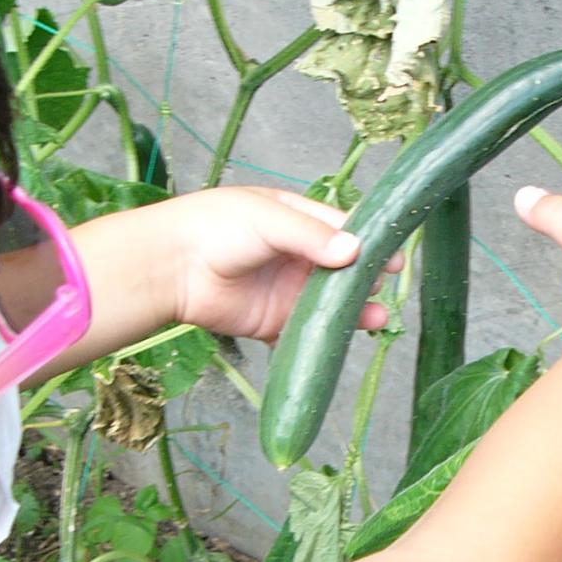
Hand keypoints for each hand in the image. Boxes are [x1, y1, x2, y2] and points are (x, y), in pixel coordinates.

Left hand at [149, 187, 400, 343]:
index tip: (392, 257)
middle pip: (343, 272)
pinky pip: (305, 334)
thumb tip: (354, 250)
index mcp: (297, 221)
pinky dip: (323, 340)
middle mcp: (296, 257)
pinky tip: (340, 342)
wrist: (170, 268)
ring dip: (353, 313)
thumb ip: (311, 235)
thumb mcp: (268, 219)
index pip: (343, 231)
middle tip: (381, 288)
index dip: (369, 244)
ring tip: (374, 319)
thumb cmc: (214, 227)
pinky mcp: (274, 323)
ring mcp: (287, 292)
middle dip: (365, 281)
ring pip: (330, 305)